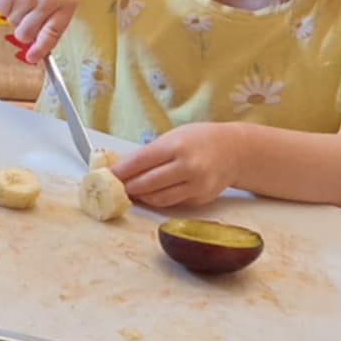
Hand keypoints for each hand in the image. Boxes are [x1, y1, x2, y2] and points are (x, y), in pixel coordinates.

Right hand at [0, 0, 78, 62]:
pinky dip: (5, 3)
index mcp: (66, 2)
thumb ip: (53, 22)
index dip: (40, 49)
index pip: (52, 33)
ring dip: (15, 12)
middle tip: (28, 12)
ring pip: (12, 22)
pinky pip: (1, 11)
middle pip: (26, 33)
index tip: (32, 58)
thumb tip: (36, 53)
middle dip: (23, 29)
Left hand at [111, 123, 244, 209]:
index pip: (141, 161)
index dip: (120, 171)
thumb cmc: (200, 140)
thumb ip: (149, 153)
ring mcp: (197, 185)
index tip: (106, 176)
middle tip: (113, 188)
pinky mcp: (201, 199)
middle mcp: (189, 167)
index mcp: (178, 146)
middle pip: (147, 183)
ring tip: (129, 192)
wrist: (235, 151)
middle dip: (127, 187)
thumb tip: (121, 168)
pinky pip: (173, 202)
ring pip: (159, 198)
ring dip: (140, 197)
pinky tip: (149, 195)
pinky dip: (157, 200)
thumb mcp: (173, 137)